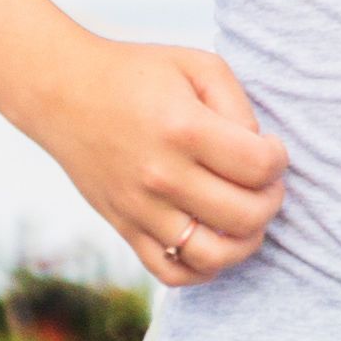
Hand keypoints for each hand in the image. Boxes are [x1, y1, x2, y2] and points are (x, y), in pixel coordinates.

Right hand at [20, 38, 289, 289]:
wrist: (61, 93)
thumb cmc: (137, 74)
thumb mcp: (197, 66)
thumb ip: (239, 107)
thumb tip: (261, 155)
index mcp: (184, 129)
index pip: (260, 167)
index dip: (278, 159)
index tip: (268, 147)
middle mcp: (161, 175)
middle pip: (246, 216)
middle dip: (271, 199)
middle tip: (263, 181)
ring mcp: (141, 209)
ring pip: (214, 256)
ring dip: (245, 241)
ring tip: (244, 216)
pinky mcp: (124, 228)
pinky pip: (173, 274)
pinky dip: (204, 268)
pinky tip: (213, 238)